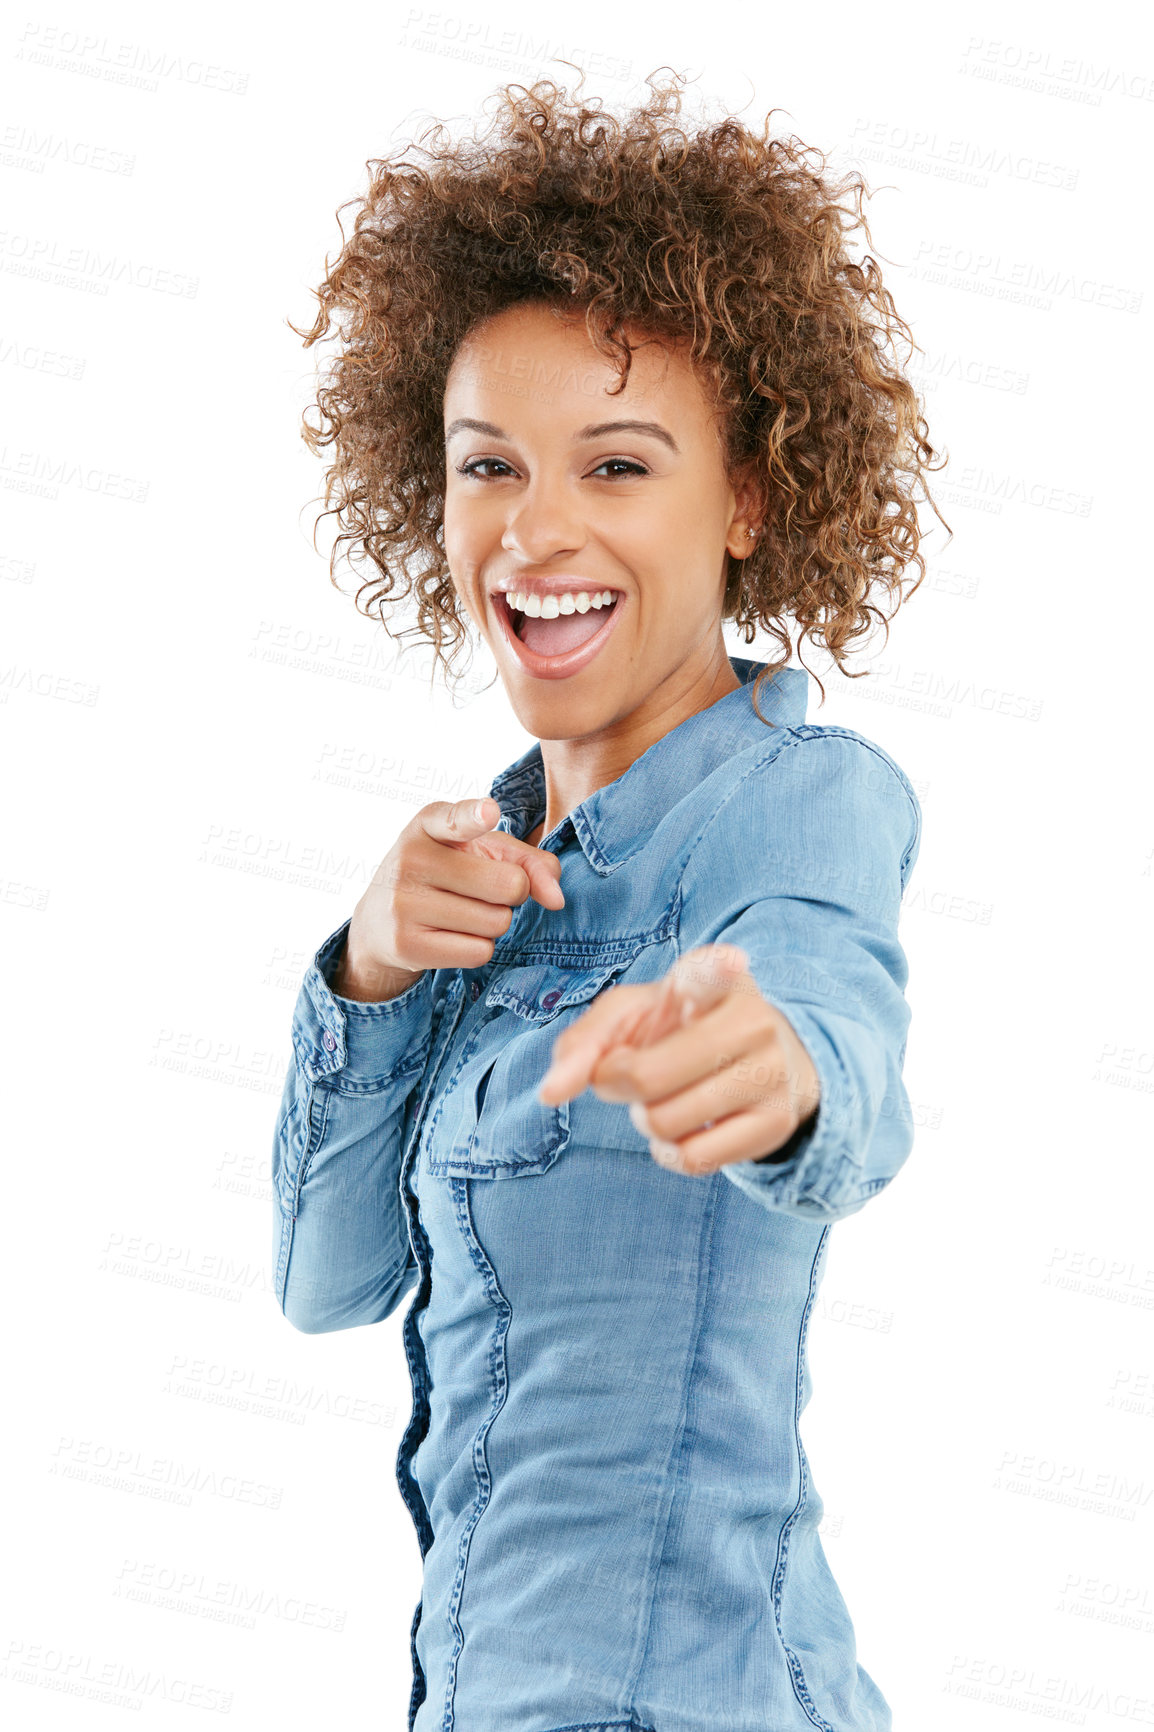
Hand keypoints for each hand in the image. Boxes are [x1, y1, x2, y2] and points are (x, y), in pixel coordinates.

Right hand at [338, 796, 563, 999]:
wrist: (379, 921)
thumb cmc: (446, 875)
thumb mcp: (483, 852)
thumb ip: (529, 861)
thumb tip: (557, 900)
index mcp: (428, 825)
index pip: (455, 818)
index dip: (475, 816)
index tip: (489, 811)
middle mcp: (410, 859)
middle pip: (508, 885)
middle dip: (512, 892)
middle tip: (484, 891)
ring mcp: (403, 903)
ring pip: (497, 922)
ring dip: (495, 922)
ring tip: (463, 912)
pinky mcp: (407, 944)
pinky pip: (480, 951)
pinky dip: (479, 947)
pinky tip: (453, 935)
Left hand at [537, 944, 820, 1174]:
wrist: (763, 1060)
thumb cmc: (681, 1031)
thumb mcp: (631, 1017)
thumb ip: (583, 1043)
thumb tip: (550, 1092)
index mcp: (717, 979)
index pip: (716, 971)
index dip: (719, 968)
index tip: (731, 961)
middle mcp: (754, 1021)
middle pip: (647, 1077)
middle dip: (615, 1085)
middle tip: (625, 1075)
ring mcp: (772, 1075)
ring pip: (667, 1122)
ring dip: (644, 1120)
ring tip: (663, 1098)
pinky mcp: (776, 1124)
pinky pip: (694, 1159)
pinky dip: (668, 1151)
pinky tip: (679, 1130)